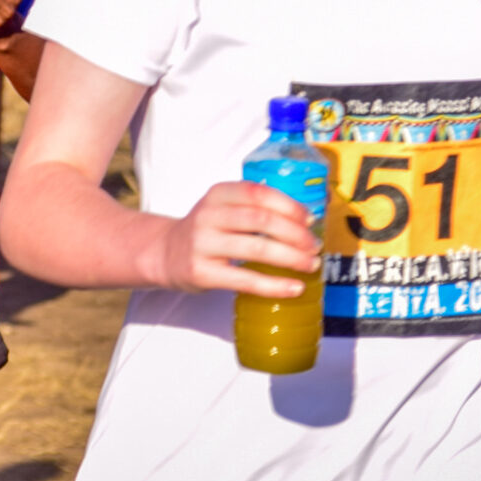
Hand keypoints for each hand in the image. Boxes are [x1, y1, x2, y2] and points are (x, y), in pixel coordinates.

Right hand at [145, 180, 319, 295]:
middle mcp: (208, 215)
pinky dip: (274, 285)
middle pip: (261, 220)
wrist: (165, 253)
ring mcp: (203, 244)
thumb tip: (305, 218)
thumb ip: (253, 206)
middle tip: (314, 247)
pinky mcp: (203, 273)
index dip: (289, 206)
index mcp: (218, 194)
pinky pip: (245, 279)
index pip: (258, 193)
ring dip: (291, 258)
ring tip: (310, 265)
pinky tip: (294, 288)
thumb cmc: (207, 230)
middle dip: (295, 234)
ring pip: (257, 249)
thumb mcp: (222, 207)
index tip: (310, 220)